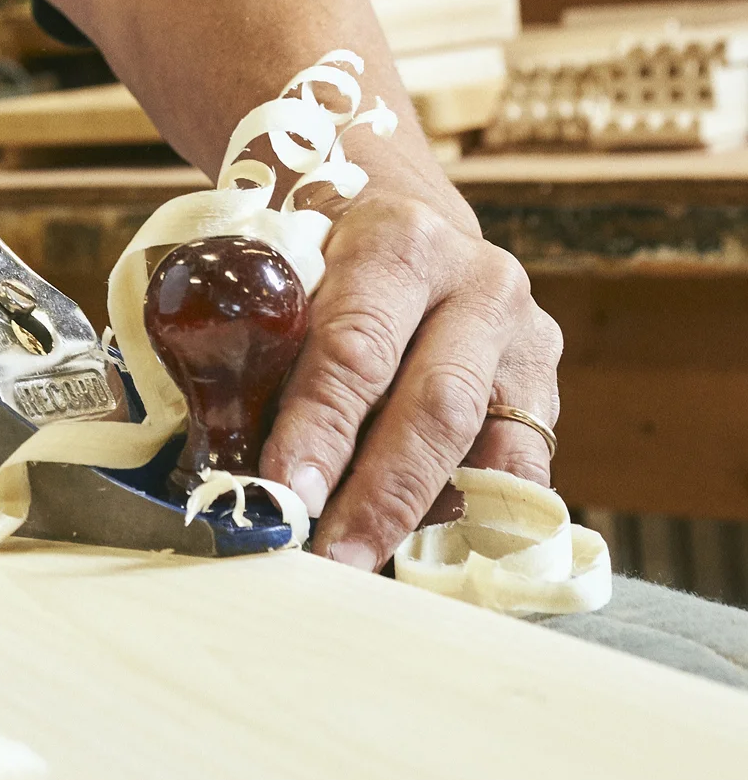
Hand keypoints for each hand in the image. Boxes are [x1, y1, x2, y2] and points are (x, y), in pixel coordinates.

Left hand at [258, 189, 562, 570]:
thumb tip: (234, 458)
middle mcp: (477, 283)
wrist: (409, 218)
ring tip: (365, 562)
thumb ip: (275, 343)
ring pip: (485, 442)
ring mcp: (524, 335)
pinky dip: (474, 517)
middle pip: (434, 405)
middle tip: (328, 554)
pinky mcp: (545, 382)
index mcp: (400, 242)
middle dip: (378, 492)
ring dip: (423, 514)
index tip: (286, 490)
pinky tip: (423, 548)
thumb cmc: (329, 252)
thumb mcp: (296, 266)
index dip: (321, 427)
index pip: (359, 346)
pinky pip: (521, 468)